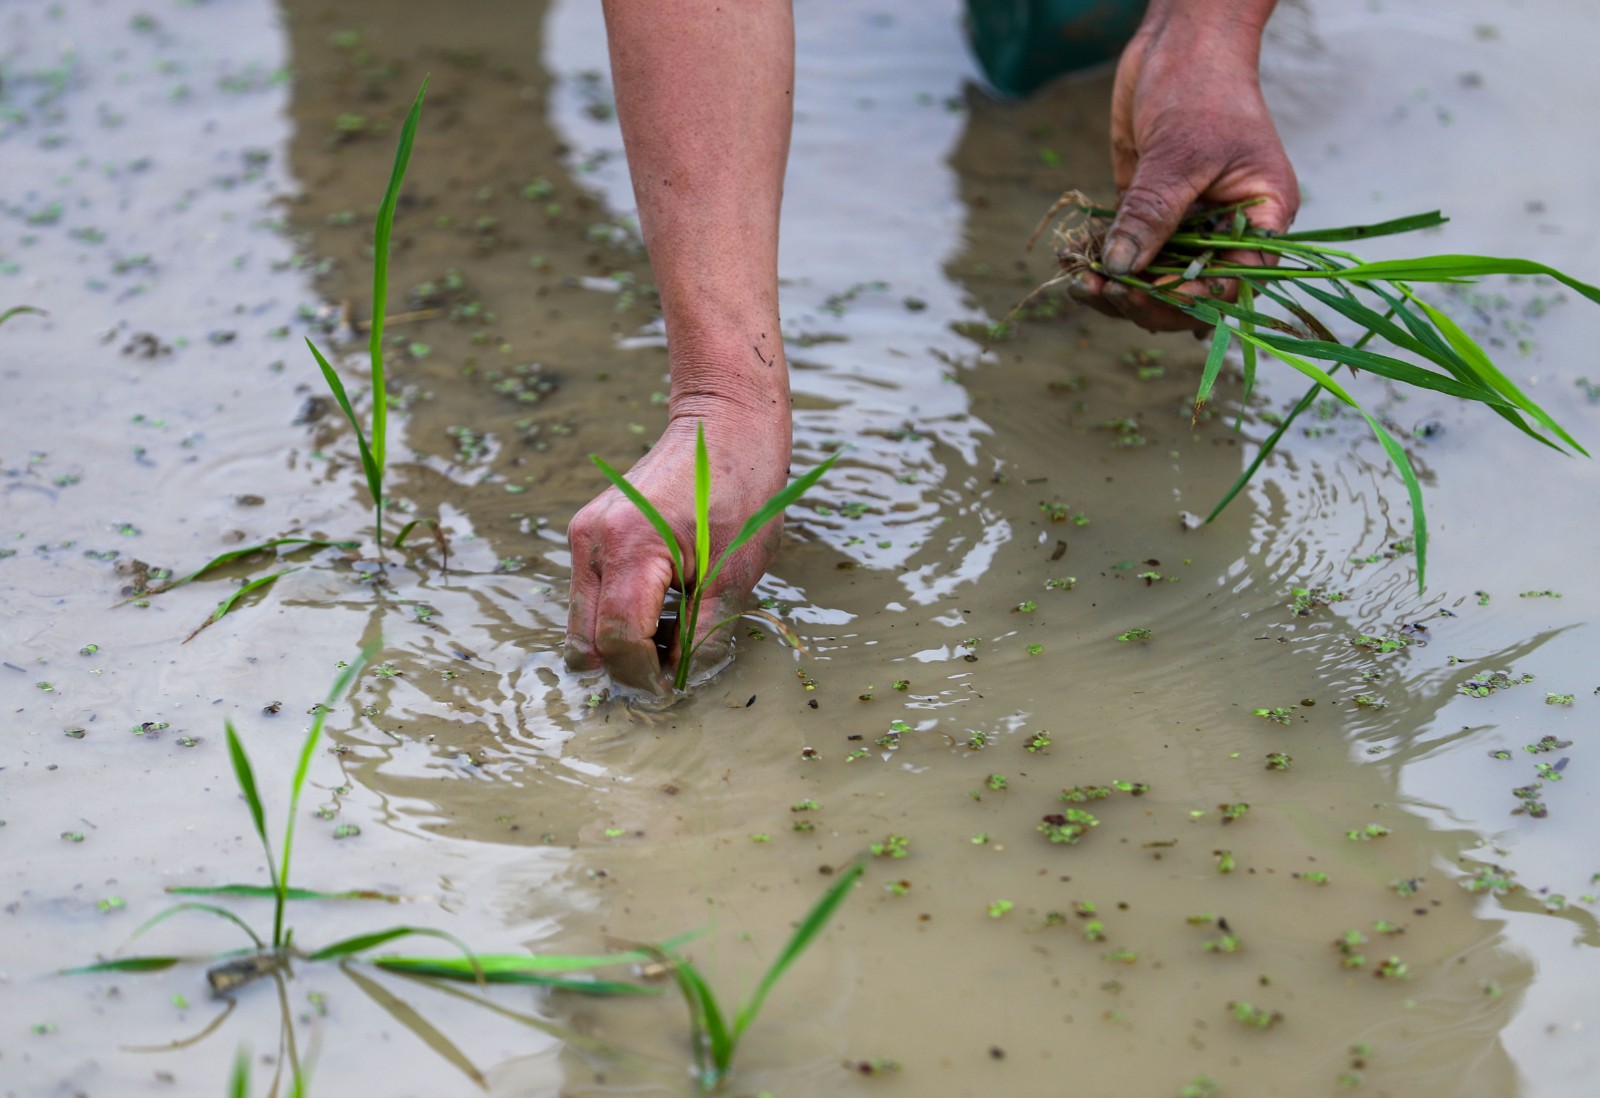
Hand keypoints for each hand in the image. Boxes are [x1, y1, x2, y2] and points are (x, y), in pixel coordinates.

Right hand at [564, 409, 790, 697]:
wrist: (721, 426)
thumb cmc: (740, 492)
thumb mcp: (735, 573)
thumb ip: (704, 632)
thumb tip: (681, 678)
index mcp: (632, 547)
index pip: (618, 639)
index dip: (644, 673)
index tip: (673, 685)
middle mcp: (594, 541)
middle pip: (586, 639)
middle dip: (625, 665)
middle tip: (670, 670)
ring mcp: (584, 534)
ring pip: (581, 621)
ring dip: (618, 642)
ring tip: (671, 631)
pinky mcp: (587, 532)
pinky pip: (590, 594)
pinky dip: (616, 614)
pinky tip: (660, 605)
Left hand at [1069, 3, 1298, 332]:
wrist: (1179, 43)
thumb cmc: (1202, 87)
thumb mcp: (1180, 152)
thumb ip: (1153, 211)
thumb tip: (1122, 268)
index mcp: (1260, 219)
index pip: (1233, 283)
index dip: (1192, 299)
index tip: (1148, 294)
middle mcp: (1226, 231)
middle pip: (1190, 294)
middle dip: (1146, 301)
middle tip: (1105, 289)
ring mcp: (1186, 227)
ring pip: (1155, 284)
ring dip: (1118, 292)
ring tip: (1081, 283)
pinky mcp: (1150, 216)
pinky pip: (1129, 257)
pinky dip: (1103, 268)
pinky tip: (1074, 269)